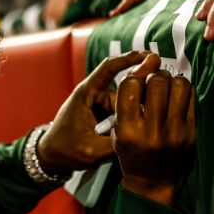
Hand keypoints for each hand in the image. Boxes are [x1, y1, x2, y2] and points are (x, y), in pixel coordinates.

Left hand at [37, 51, 163, 174]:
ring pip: (127, 102)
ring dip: (136, 111)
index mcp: (86, 93)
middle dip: (143, 90)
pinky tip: (140, 130)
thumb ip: (115, 144)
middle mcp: (95, 94)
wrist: (52, 157)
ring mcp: (101, 104)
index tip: (149, 56)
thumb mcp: (90, 151)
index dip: (129, 59)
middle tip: (161, 96)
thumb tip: (141, 137)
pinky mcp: (105, 114)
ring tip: (144, 125)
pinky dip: (131, 119)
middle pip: (125, 86)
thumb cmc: (65, 150)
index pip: (108, 68)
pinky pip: (123, 112)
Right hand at [109, 0, 213, 16]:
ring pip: (151, 3)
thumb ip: (198, 0)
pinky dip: (150, 18)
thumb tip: (183, 9)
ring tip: (122, 26)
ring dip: (136, 12)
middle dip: (127, 5)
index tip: (117, 10)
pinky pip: (161, 11)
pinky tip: (144, 31)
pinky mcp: (180, 6)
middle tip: (112, 18)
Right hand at [112, 64, 195, 204]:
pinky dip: (184, 91)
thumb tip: (145, 65)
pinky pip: (191, 96)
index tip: (137, 85)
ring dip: (172, 81)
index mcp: (128, 130)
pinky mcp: (191, 132)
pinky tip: (177, 98)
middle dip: (155, 76)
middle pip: (157, 81)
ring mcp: (175, 131)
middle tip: (154, 83)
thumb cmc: (132, 151)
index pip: (131, 85)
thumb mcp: (118, 131)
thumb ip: (126, 102)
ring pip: (179, 84)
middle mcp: (152, 131)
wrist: (154, 181)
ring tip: (167, 89)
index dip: (134, 79)